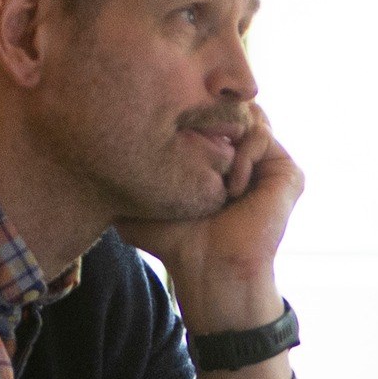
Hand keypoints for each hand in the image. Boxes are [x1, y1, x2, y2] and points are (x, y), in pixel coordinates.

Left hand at [116, 105, 301, 335]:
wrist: (210, 270)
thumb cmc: (178, 241)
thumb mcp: (148, 196)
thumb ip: (132, 169)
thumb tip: (89, 148)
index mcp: (220, 158)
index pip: (209, 111)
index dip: (189, 112)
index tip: (167, 132)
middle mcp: (245, 156)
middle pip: (229, 108)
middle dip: (209, 119)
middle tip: (191, 147)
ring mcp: (269, 163)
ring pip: (247, 117)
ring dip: (225, 141)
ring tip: (215, 181)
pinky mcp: (288, 173)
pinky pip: (264, 136)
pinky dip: (244, 155)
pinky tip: (232, 189)